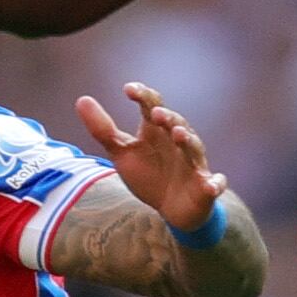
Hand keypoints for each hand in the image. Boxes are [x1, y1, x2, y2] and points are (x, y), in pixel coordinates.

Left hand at [75, 82, 229, 232]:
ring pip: (194, 148)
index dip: (143, 96)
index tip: (128, 89)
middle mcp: (178, 142)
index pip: (152, 106)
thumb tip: (81, 99)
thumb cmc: (148, 173)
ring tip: (179, 135)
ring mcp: (193, 164)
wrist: (171, 207)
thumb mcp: (121, 152)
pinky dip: (215, 184)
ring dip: (188, 141)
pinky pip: (214, 184)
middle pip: (176, 124)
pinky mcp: (205, 187)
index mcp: (157, 131)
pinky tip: (213, 185)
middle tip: (155, 114)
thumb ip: (103, 129)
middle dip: (167, 118)